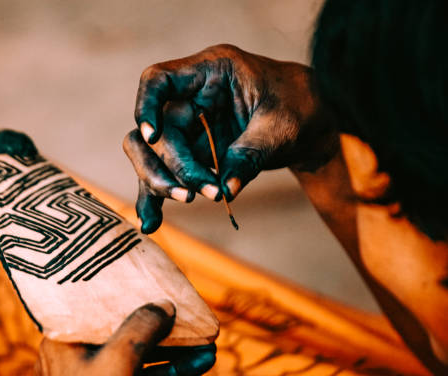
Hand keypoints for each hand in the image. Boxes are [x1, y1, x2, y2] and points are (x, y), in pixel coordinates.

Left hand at [35, 301, 216, 375]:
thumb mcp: (116, 361)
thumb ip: (140, 327)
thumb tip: (163, 305)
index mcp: (62, 342)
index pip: (93, 306)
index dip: (122, 293)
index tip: (148, 280)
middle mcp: (77, 357)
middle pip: (123, 329)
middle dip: (159, 324)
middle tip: (185, 309)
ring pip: (139, 355)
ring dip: (174, 348)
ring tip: (206, 339)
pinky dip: (172, 371)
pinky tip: (202, 362)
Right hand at [123, 44, 336, 232]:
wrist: (310, 122)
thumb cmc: (298, 108)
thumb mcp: (281, 127)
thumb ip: (250, 154)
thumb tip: (223, 190)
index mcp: (211, 72)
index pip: (159, 79)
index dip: (146, 105)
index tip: (152, 136)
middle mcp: (191, 98)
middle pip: (157, 129)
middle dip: (171, 163)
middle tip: (195, 191)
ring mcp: (188, 127)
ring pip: (151, 154)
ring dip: (159, 182)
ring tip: (187, 200)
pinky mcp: (190, 153)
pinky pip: (164, 174)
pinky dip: (156, 198)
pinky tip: (151, 223)